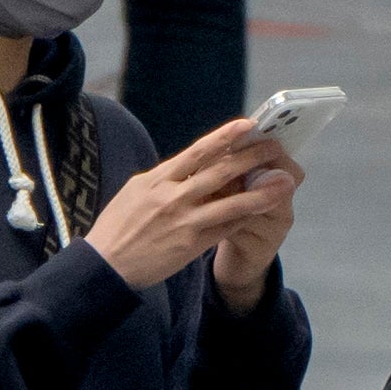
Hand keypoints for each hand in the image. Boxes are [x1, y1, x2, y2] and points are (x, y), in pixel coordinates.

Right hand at [81, 115, 293, 291]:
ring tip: (285, 182)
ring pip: (231, 202)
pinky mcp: (191, 244)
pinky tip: (264, 211)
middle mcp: (173, 197)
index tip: (248, 125)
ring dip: (262, 192)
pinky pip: (226, 228)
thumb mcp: (136, 191)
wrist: (105, 265)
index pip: (197, 151)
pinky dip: (245, 218)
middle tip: (275, 147)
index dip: (225, 136)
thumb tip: (189, 164)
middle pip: (221, 171)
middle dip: (252, 157)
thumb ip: (165, 178)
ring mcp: (184, 221)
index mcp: (158, 180)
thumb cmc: (118, 226)